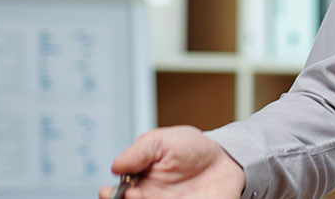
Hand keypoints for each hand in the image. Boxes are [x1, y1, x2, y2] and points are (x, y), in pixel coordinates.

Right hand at [97, 125, 246, 198]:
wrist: (225, 159)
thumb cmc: (191, 149)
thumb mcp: (162, 141)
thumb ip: (139, 151)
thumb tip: (116, 165)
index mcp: (138, 183)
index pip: (115, 194)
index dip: (109, 194)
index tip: (111, 190)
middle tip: (132, 195)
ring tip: (146, 196)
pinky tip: (178, 198)